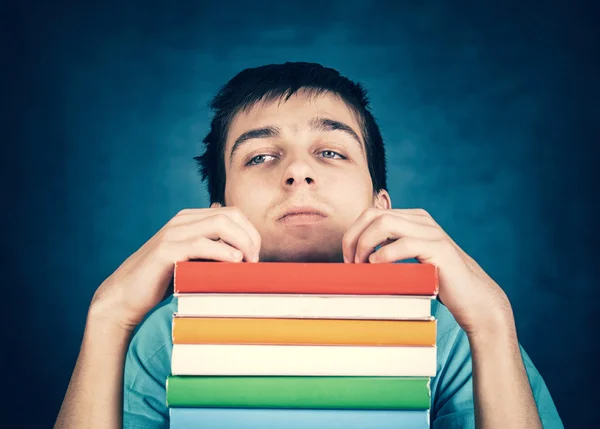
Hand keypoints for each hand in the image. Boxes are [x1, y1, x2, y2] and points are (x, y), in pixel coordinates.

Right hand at [89, 203, 260, 331]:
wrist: (124, 297)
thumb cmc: (162, 282)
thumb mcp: (191, 261)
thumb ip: (210, 250)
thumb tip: (240, 250)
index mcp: (190, 219)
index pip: (232, 213)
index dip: (251, 232)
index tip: (257, 256)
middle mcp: (182, 221)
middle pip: (230, 215)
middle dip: (250, 236)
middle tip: (256, 261)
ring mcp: (173, 234)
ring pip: (219, 224)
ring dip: (241, 242)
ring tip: (249, 263)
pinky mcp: (165, 251)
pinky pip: (200, 244)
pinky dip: (222, 251)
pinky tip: (235, 262)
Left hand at [341, 208, 512, 336]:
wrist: (475, 301)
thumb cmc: (438, 284)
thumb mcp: (410, 261)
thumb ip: (390, 249)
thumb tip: (355, 255)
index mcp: (413, 219)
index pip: (371, 214)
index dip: (352, 234)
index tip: (347, 258)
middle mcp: (422, 220)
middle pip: (373, 215)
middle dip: (353, 237)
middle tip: (349, 262)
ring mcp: (432, 233)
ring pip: (385, 224)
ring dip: (365, 245)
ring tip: (361, 265)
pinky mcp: (440, 250)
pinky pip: (404, 244)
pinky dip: (384, 255)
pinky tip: (377, 267)